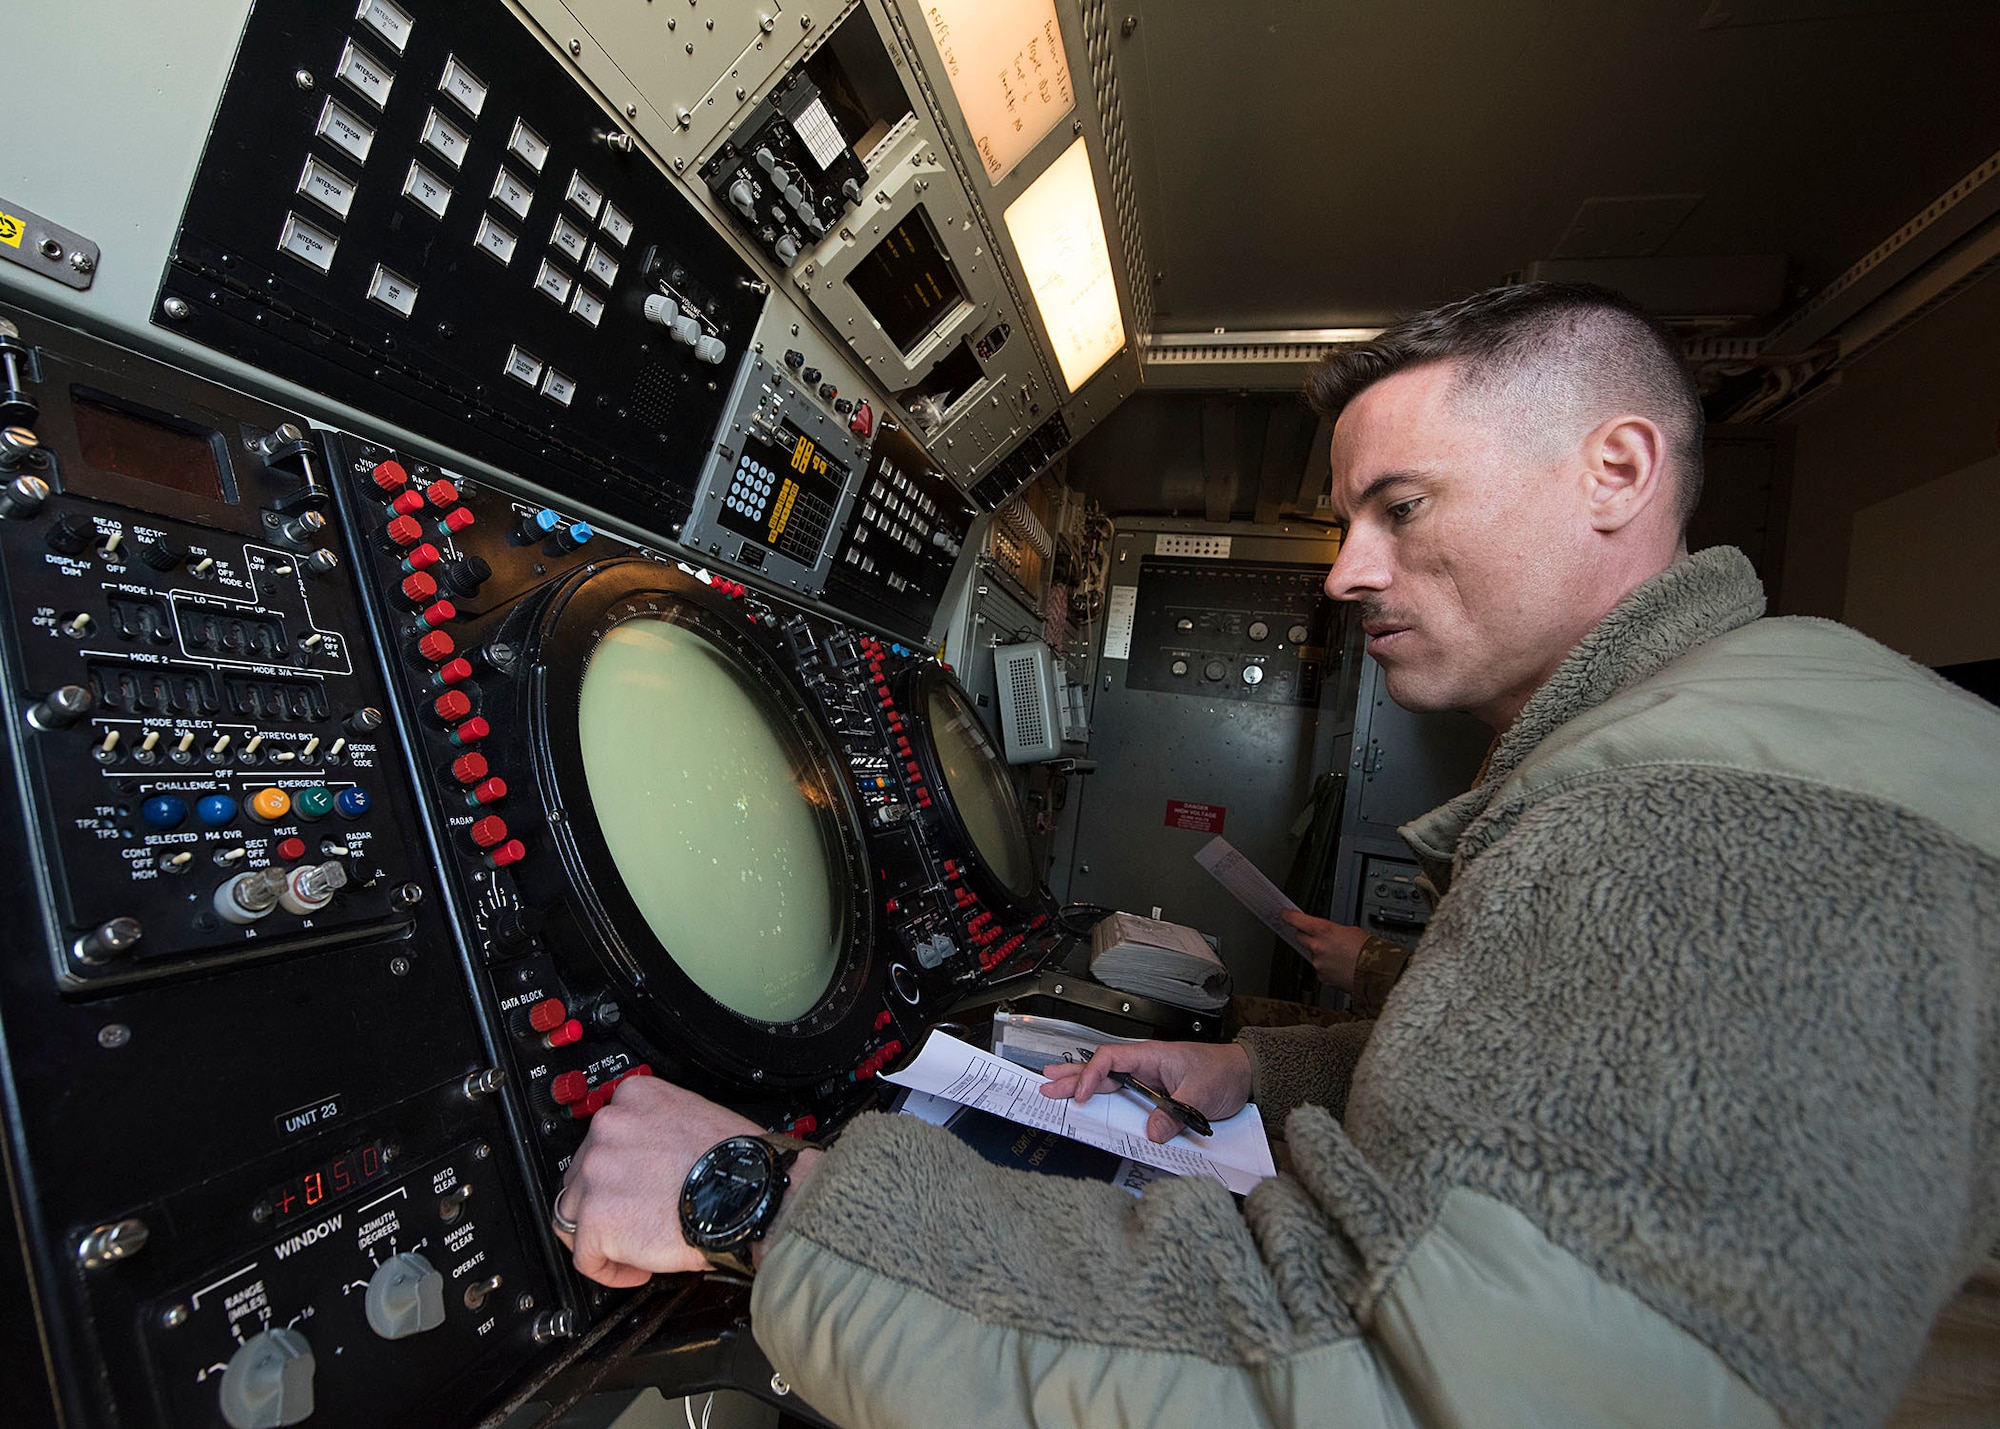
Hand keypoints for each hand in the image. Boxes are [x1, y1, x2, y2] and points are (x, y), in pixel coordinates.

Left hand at [553, 1076, 819, 1285]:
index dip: (617, 1169)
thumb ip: (659, 1131)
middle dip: (605, 1201)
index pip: (603, 1135)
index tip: (632, 1186)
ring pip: (574, 1214)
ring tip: (633, 1247)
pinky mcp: (596, 1219)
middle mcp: (607, 1128)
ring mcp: (596, 1173)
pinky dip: (609, 1269)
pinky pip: (585, 1256)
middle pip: (582, 1174)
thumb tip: (650, 1161)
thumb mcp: (696, 1116)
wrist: (750, 1193)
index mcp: (634, 1097)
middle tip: (635, 1219)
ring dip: (601, 1233)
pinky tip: (639, 1269)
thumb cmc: (737, 1163)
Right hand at [1039, 1039, 1251, 1142]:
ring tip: (1053, 1085)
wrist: (1244, 1075)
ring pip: (1107, 1079)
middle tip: (1046, 1085)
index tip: (1080, 1096)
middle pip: (1101, 1068)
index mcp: (1152, 1056)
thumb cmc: (1223, 1073)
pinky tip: (1088, 1098)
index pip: (1111, 1060)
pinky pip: (1123, 1092)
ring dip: (1080, 1083)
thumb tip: (1152, 1133)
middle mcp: (1145, 1065)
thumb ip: (1175, 1113)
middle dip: (1072, 1076)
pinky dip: (1101, 1094)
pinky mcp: (1153, 1091)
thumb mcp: (1201, 1094)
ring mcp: (1147, 1077)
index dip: (1091, 1076)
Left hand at [1278, 910, 1369, 990]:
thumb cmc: (1368, 950)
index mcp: (1324, 931)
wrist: (1376, 972)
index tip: (1284, 914)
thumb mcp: (1351, 931)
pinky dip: (1328, 967)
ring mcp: (1318, 963)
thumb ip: (1333, 931)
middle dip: (1307, 936)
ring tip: (1341, 955)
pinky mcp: (1322, 976)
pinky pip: (1321, 968)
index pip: (1298, 920)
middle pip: (1300, 937)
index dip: (1289, 916)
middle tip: (1319, 936)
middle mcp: (1317, 946)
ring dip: (1322, 954)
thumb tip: (1328, 934)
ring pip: (1313, 955)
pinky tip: (1341, 966)